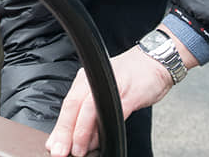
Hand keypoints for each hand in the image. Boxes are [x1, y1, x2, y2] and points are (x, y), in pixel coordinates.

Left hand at [45, 46, 175, 156]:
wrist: (154, 61)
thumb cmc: (129, 78)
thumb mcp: (103, 91)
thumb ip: (89, 114)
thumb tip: (77, 139)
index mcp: (85, 79)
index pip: (67, 105)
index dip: (59, 128)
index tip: (53, 145)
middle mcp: (95, 80)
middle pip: (73, 107)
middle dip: (64, 132)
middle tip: (59, 151)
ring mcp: (112, 86)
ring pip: (89, 109)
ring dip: (81, 133)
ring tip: (78, 150)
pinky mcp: (129, 94)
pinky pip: (113, 113)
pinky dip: (105, 129)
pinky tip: (100, 142)